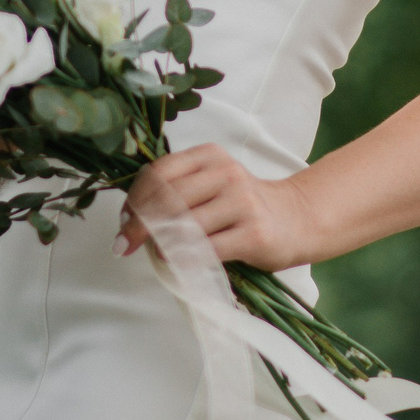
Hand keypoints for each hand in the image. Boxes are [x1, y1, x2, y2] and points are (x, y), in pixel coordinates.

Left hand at [118, 143, 316, 272]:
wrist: (297, 220)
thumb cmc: (242, 207)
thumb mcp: (212, 185)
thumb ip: (177, 193)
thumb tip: (129, 220)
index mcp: (211, 156)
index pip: (160, 172)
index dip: (135, 198)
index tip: (123, 222)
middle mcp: (227, 174)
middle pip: (169, 198)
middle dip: (139, 224)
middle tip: (124, 244)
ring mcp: (243, 203)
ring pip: (186, 224)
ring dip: (160, 242)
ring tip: (152, 252)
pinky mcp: (254, 233)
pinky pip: (208, 249)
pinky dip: (185, 259)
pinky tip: (176, 263)